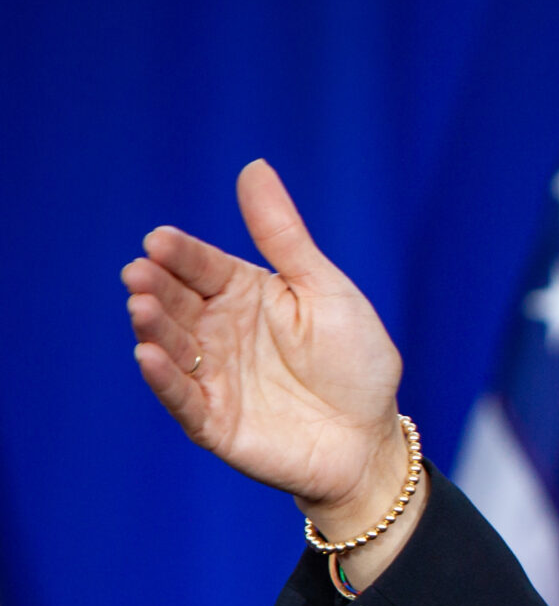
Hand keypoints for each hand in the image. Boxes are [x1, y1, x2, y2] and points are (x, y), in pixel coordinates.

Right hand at [123, 161, 410, 541]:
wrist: (371, 439)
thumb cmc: (355, 362)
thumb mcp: (325, 290)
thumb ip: (284, 236)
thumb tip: (254, 166)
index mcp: (244, 294)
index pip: (202, 266)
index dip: (180, 254)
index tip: (160, 240)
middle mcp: (219, 332)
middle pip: (179, 303)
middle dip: (157, 287)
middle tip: (140, 273)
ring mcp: (214, 377)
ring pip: (174, 347)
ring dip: (155, 327)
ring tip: (142, 307)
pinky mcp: (214, 421)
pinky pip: (182, 398)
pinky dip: (164, 379)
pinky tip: (148, 354)